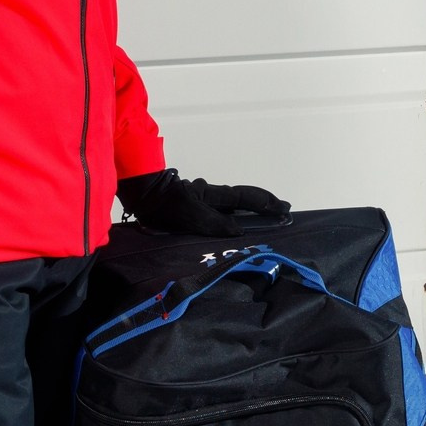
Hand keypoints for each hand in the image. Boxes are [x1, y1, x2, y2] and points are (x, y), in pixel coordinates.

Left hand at [118, 168, 292, 236]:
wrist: (141, 195)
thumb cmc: (164, 204)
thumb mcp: (190, 214)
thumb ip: (215, 222)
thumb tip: (239, 230)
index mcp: (214, 195)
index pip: (247, 199)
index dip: (267, 204)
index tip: (285, 209)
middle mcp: (212, 196)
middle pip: (244, 200)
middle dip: (263, 206)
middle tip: (281, 213)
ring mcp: (203, 201)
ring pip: (232, 206)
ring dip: (249, 211)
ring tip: (264, 220)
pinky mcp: (193, 209)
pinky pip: (220, 213)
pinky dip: (233, 217)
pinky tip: (233, 225)